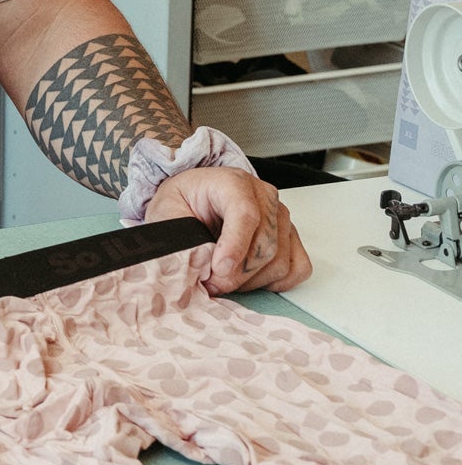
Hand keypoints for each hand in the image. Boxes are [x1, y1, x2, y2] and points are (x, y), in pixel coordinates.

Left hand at [144, 167, 311, 294]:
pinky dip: (275, 282)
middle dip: (236, 273)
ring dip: (250, 281)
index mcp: (232, 182)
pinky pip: (298, 267)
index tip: (218, 269)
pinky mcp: (289, 235)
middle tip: (210, 282)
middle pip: (265, 244)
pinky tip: (251, 279)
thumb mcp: (167, 212)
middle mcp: (263, 196)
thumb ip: (181, 236)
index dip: (234, 246)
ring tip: (223, 279)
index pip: (245, 214)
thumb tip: (197, 266)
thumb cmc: (182, 201)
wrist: (193, 195)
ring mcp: (280, 216)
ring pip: (280, 261)